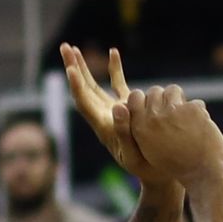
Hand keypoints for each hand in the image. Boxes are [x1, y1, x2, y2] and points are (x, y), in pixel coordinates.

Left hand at [61, 45, 164, 184]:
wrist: (158, 173)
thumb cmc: (147, 168)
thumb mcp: (135, 155)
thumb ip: (125, 132)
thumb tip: (117, 106)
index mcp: (103, 127)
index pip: (84, 103)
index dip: (75, 86)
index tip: (69, 68)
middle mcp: (104, 118)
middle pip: (84, 90)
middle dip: (73, 69)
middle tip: (64, 48)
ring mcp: (115, 112)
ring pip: (95, 86)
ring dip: (84, 68)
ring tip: (73, 48)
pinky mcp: (128, 108)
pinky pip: (118, 85)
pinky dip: (114, 69)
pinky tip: (113, 52)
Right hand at [123, 85, 222, 187]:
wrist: (203, 174)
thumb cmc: (176, 165)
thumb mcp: (150, 149)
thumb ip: (142, 126)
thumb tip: (129, 102)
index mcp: (140, 127)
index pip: (135, 96)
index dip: (145, 100)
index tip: (154, 110)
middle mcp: (154, 117)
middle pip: (154, 91)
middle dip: (163, 99)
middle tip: (172, 117)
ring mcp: (174, 112)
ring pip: (173, 90)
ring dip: (179, 101)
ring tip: (185, 118)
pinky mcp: (192, 110)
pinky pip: (195, 103)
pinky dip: (199, 114)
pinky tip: (200, 127)